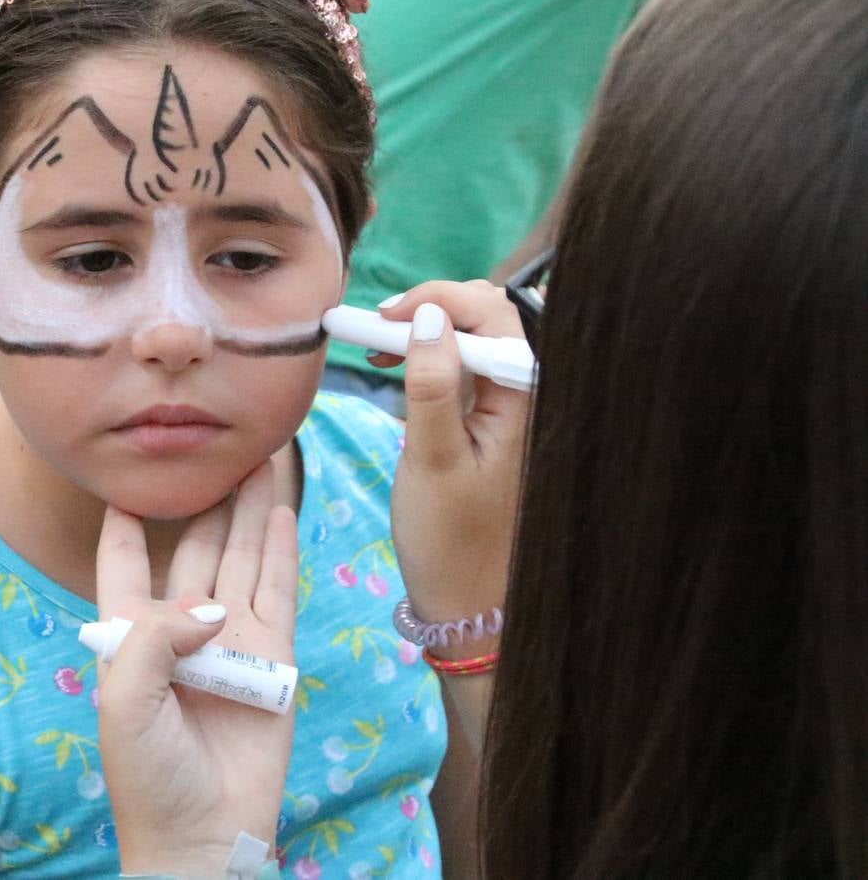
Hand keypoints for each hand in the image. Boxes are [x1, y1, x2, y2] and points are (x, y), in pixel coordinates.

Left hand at [95, 463, 297, 876]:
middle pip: (194, 544)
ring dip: (248, 509)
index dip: (123, 518)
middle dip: (208, 497)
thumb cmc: (147, 773)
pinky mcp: (272, 656)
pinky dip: (279, 549)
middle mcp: (181, 626)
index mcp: (131, 631)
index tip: (127, 470)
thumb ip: (154, 635)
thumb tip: (210, 606)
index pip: (122, 559)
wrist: (201, 835)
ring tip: (260, 458)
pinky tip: (279, 511)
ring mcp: (231, 638)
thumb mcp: (122, 698)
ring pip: (240, 556)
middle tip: (224, 444)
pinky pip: (276, 590)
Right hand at [378, 281, 528, 656]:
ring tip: (377, 342)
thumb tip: (429, 316)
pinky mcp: (487, 421)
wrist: (466, 599)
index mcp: (522, 400)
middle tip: (375, 326)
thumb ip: (431, 385)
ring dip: (425, 328)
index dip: (438, 300)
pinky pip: (463, 366)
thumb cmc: (449, 537)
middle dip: (432, 307)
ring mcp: (506, 408)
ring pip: (473, 338)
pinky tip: (394, 363)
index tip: (383, 317)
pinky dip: (427, 354)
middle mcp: (522, 395)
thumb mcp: (430, 459)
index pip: (493, 315)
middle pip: (488, 317)